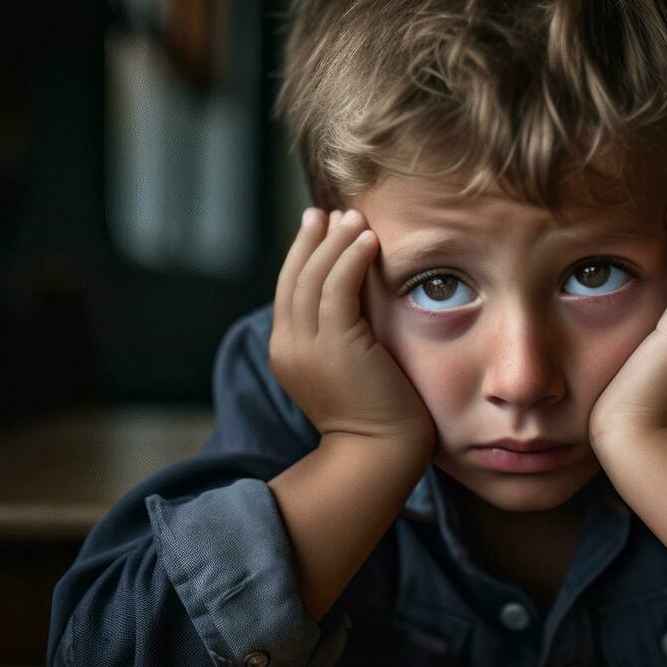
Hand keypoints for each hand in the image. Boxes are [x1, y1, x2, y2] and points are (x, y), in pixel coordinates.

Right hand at [270, 207, 435, 451]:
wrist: (378, 454)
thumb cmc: (376, 417)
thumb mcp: (347, 369)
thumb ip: (342, 336)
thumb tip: (357, 303)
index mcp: (287, 353)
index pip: (289, 291)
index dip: (302, 255)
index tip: (320, 228)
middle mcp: (289, 346)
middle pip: (294, 278)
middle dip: (313, 240)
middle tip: (332, 212)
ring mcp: (309, 346)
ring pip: (314, 278)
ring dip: (335, 242)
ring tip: (354, 217)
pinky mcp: (336, 345)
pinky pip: (338, 288)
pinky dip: (351, 258)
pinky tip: (368, 239)